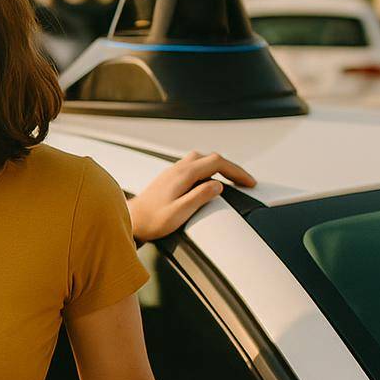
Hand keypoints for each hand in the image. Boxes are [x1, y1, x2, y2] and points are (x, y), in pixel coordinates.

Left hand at [129, 151, 256, 243]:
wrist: (130, 221)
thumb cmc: (151, 220)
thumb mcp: (179, 212)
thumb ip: (200, 197)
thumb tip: (218, 185)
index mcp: (183, 175)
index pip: (217, 163)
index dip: (237, 171)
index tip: (249, 182)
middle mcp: (177, 169)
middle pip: (211, 158)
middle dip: (231, 168)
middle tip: (244, 182)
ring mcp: (172, 172)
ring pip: (201, 160)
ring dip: (218, 168)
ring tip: (230, 181)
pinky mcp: (168, 179)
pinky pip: (193, 167)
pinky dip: (207, 171)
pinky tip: (209, 182)